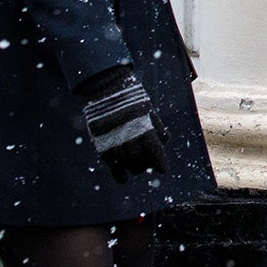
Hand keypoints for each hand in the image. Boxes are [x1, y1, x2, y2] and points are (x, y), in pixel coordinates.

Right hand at [73, 65, 168, 181]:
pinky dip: (117, 173)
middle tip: (147, 166)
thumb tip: (166, 140)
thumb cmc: (130, 97)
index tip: (164, 172)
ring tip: (136, 170)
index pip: (155, 150)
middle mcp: (129, 134)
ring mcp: (114, 138)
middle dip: (146, 166)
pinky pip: (110, 163)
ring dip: (133, 169)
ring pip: (126, 163)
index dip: (160, 163)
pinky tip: (123, 179)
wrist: (105, 87)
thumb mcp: (147, 108)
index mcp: (143, 125)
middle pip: (140, 159)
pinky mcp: (101, 141)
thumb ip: (156, 125)